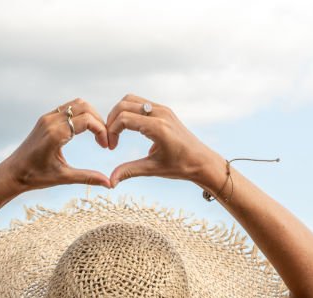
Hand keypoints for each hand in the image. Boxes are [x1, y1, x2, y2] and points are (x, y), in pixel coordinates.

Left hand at [0, 98, 111, 191]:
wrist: (13, 173)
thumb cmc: (35, 177)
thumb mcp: (63, 177)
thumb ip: (87, 177)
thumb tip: (109, 184)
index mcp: (55, 134)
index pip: (87, 120)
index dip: (102, 131)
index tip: (105, 146)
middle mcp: (51, 121)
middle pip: (84, 107)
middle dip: (99, 121)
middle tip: (103, 139)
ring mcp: (47, 118)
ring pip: (77, 104)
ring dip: (90, 115)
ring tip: (96, 134)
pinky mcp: (45, 119)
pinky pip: (68, 108)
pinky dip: (80, 115)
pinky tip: (84, 131)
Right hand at [105, 94, 219, 187]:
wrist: (202, 161)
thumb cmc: (181, 166)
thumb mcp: (153, 169)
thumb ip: (130, 171)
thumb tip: (111, 181)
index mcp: (158, 127)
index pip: (124, 118)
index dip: (111, 132)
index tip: (111, 148)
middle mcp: (160, 113)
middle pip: (124, 104)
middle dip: (111, 120)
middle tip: (110, 139)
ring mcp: (163, 109)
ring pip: (131, 100)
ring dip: (119, 114)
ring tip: (116, 133)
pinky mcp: (164, 110)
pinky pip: (140, 104)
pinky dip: (129, 112)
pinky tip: (128, 129)